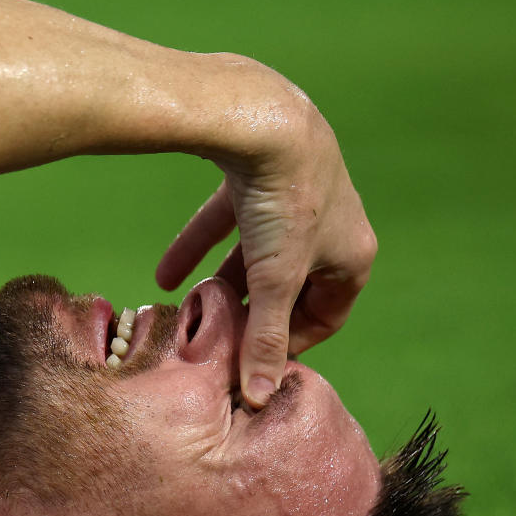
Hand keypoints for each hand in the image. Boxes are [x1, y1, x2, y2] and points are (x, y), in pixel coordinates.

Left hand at [155, 89, 375, 407]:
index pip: (326, 316)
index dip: (289, 344)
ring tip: (191, 312)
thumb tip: (259, 398)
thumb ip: (265, 338)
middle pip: (288, 287)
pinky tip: (164, 275)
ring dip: (222, 285)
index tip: (251, 364)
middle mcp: (330, 226)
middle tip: (216, 340)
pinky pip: (228, 223)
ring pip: (255, 256)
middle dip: (249, 314)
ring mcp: (294, 197)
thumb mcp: (275, 280)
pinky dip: (200, 247)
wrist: (263, 117)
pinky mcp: (257, 175)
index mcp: (351, 254)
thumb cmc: (285, 202)